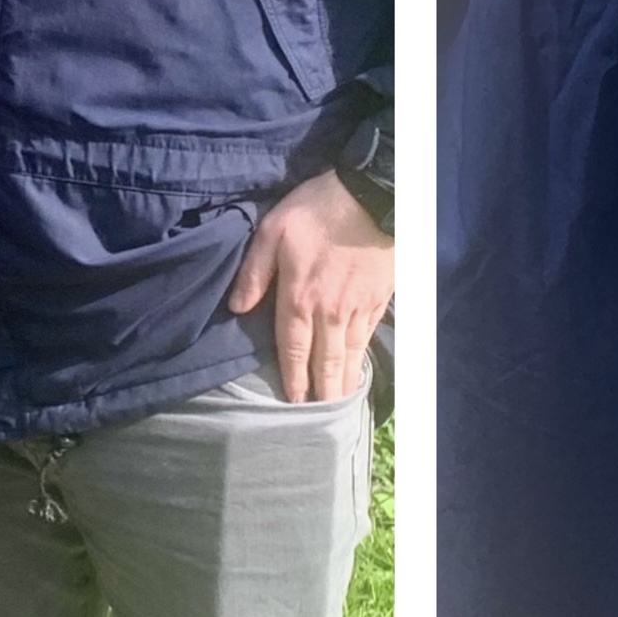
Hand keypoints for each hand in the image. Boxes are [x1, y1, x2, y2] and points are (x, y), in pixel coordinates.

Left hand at [227, 171, 392, 403]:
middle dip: (319, 394)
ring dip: (341, 384)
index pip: (293, 351)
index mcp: (300, 298)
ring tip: (337, 405)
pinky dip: (362, 360)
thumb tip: (238, 309)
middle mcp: (329, 313)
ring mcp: (358, 309)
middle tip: (316, 421)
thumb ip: (254, 272)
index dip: (292, 380)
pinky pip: (367, 339)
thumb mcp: (273, 230)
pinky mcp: (379, 299)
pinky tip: (358, 369)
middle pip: (324, 364)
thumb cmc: (318, 209)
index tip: (291, 404)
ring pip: (348, 357)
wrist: (372, 195)